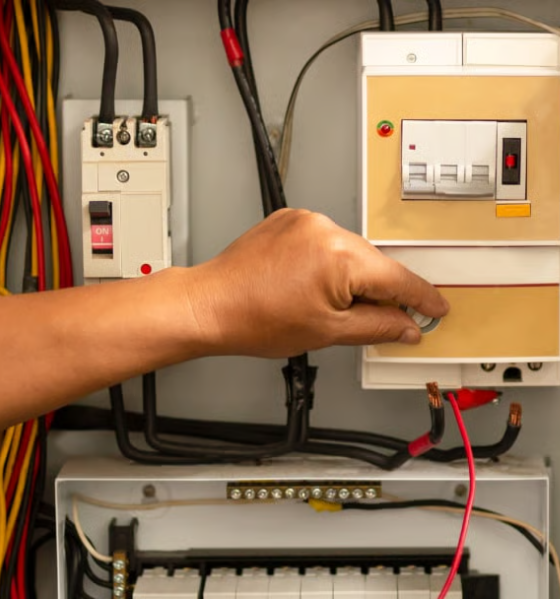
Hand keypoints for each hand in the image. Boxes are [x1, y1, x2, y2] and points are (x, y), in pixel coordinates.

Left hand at [183, 208, 449, 357]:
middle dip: (379, 292)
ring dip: (349, 277)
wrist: (209, 306)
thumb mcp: (327, 333)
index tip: (435, 309)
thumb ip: (377, 327)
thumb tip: (406, 326)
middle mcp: (324, 229)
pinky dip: (325, 263)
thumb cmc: (252, 319)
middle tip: (378, 321)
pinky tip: (306, 287)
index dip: (421, 298)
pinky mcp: (288, 220)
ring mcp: (304, 221)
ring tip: (320, 307)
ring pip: (349, 252)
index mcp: (340, 256)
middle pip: (374, 263)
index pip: (398, 278)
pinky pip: (323, 241)